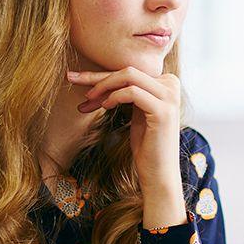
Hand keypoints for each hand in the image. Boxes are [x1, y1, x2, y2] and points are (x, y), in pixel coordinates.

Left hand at [67, 68, 186, 228]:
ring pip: (129, 76)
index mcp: (166, 83)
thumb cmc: (146, 144)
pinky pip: (132, 92)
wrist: (158, 172)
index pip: (129, 71)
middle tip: (72, 80)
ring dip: (103, 85)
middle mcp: (172, 85)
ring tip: (88, 98)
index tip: (77, 80)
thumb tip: (95, 78)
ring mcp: (170, 97)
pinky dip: (114, 97)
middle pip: (128, 70)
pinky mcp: (162, 111)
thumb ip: (125, 92)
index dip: (102, 76)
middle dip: (98, 76)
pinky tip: (104, 106)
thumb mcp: (135, 112)